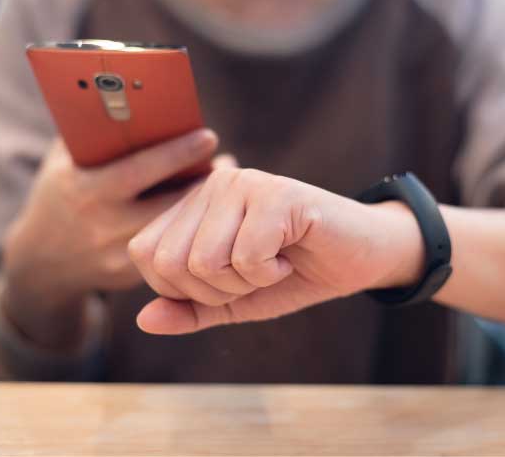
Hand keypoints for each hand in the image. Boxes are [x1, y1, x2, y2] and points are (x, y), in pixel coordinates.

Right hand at [0, 129, 218, 348]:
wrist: (40, 263)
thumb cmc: (58, 195)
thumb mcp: (60, 162)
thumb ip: (89, 134)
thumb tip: (129, 99)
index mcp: (83, 189)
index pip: (138, 170)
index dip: (177, 154)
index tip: (208, 137)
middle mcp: (101, 224)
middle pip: (168, 202)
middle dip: (202, 182)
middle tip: (227, 163)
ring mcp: (116, 256)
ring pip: (175, 230)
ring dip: (202, 208)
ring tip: (219, 186)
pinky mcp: (130, 277)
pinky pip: (168, 249)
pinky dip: (188, 231)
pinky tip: (201, 215)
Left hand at [127, 167, 422, 334]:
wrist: (361, 259)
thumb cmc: (293, 274)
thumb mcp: (232, 302)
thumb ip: (187, 310)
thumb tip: (143, 320)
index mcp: (190, 204)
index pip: (144, 255)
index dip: (181, 289)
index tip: (226, 281)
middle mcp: (210, 185)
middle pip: (169, 262)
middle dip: (212, 291)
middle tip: (252, 275)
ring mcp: (242, 184)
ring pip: (204, 262)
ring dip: (243, 283)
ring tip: (271, 264)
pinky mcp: (275, 194)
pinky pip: (245, 258)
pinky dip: (269, 274)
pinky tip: (289, 255)